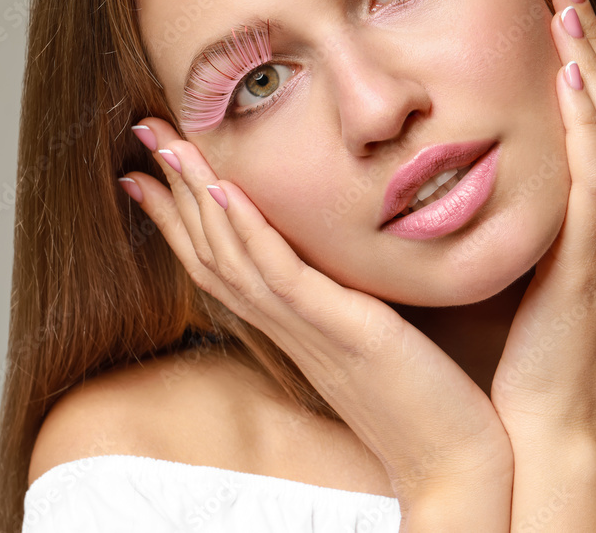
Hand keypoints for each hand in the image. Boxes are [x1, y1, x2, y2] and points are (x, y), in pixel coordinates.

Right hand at [121, 120, 512, 529]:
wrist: (452, 463)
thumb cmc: (420, 399)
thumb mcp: (370, 336)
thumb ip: (341, 299)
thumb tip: (335, 262)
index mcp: (289, 324)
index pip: (217, 262)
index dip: (175, 216)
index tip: (144, 172)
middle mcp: (285, 325)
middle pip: (209, 251)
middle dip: (172, 190)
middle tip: (144, 132)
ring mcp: (308, 329)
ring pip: (233, 257)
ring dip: (196, 197)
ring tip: (169, 144)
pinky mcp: (342, 331)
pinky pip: (282, 276)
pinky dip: (249, 231)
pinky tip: (225, 189)